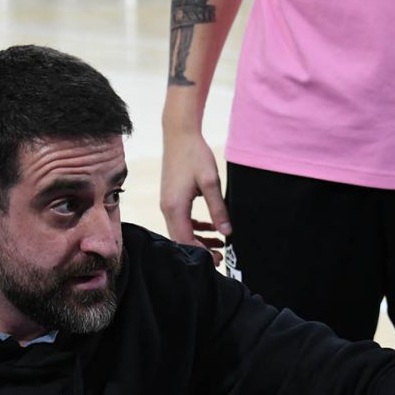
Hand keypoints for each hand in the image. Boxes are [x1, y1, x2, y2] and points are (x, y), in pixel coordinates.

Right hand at [160, 130, 229, 264]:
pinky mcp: (171, 199)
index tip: (218, 260)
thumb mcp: (210, 182)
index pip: (185, 240)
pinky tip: (211, 227)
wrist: (179, 134)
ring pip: (181, 231)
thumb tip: (227, 232)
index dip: (200, 253)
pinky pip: (181, 221)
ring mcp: (167, 204)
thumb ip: (218, 209)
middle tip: (221, 257)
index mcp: (174, 207)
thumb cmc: (194, 155)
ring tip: (219, 244)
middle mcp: (167, 208)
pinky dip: (195, 228)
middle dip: (200, 250)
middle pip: (181, 239)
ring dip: (198, 240)